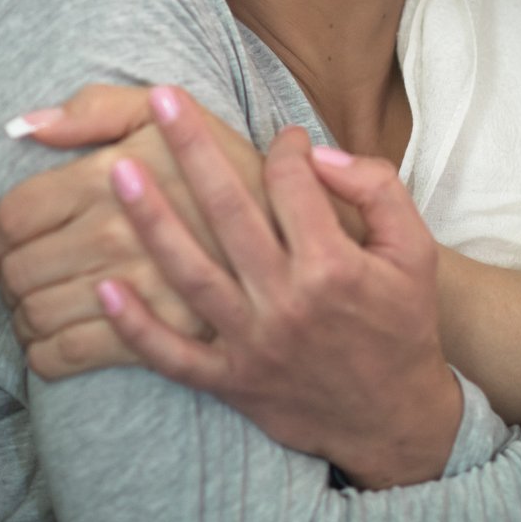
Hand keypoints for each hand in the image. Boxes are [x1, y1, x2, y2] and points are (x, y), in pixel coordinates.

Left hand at [0, 86, 260, 376]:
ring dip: (21, 317)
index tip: (0, 241)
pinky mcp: (161, 335)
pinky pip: (72, 356)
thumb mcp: (156, 112)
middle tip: (11, 275)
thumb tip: (21, 127)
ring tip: (29, 306)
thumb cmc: (219, 159)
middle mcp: (115, 236)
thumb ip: (89, 110)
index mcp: (107, 179)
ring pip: (38, 314)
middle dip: (3, 276)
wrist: (296, 226)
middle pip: (18, 270)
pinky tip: (48, 342)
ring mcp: (138, 290)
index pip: (12, 218)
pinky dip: (44, 355)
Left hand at [93, 86, 459, 489]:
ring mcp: (253, 344)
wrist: (396, 420)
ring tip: (119, 172)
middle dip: (193, 150)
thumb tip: (320, 154)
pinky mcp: (232, 381)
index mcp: (333, 265)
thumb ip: (378, 190)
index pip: (292, 184)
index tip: (283, 136)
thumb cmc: (402, 325)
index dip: (285, 147)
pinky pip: (174, 356)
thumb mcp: (416, 251)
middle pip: (228, 213)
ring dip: (151, 221)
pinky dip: (137, 327)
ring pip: (190, 275)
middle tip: (162, 101)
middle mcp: (288, 301)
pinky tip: (105, 288)